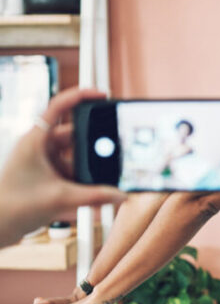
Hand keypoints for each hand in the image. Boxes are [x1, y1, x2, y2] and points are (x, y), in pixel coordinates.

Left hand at [0, 86, 123, 247]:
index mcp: (35, 139)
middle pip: (73, 134)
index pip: (59, 105)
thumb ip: (95, 196)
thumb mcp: (60, 199)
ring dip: (87, 167)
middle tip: (111, 149)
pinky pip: (69, 171)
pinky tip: (92, 193)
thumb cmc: (14, 207)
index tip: (103, 95)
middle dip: (92, 144)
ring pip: (73, 155)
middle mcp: (38, 146)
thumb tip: (121, 195)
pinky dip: (81, 180)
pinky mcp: (44, 176)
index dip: (82, 95)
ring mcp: (41, 161)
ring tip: (101, 179)